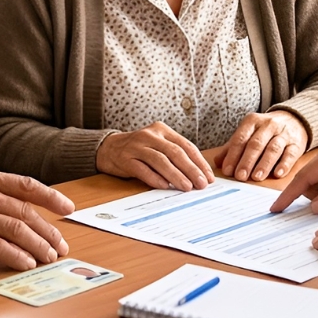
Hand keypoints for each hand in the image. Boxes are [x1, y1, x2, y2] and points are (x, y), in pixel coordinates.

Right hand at [0, 167, 73, 270]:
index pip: (26, 185)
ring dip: (38, 246)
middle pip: (26, 211)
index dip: (51, 197)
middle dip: (48, 230)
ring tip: (48, 257)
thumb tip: (24, 214)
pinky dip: (16, 257)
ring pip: (17, 229)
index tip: (69, 208)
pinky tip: (26, 263)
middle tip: (60, 245)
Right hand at [96, 122, 213, 191]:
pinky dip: (155, 178)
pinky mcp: (125, 158)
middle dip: (191, 169)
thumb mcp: (158, 145)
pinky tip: (165, 187)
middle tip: (201, 184)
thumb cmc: (140, 150)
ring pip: (160, 161)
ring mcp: (136, 146)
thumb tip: (199, 175)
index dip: (199, 162)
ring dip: (176, 175)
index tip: (208, 177)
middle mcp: (150, 135)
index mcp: (162, 130)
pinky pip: (143, 170)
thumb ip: (175, 155)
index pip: (186, 146)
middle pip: (175, 153)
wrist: (108, 148)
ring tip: (187, 187)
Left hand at [214, 110, 307, 181]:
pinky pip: (290, 154)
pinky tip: (278, 174)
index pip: (240, 138)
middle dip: (247, 161)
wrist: (294, 120)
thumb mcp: (249, 133)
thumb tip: (217, 162)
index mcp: (252, 121)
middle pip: (256, 144)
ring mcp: (284, 134)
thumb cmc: (266, 131)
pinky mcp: (297, 143)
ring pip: (273, 149)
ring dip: (264, 164)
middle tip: (240, 176)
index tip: (228, 170)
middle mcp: (268, 125)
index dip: (233, 155)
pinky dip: (284, 164)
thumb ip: (233, 146)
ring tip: (256, 177)